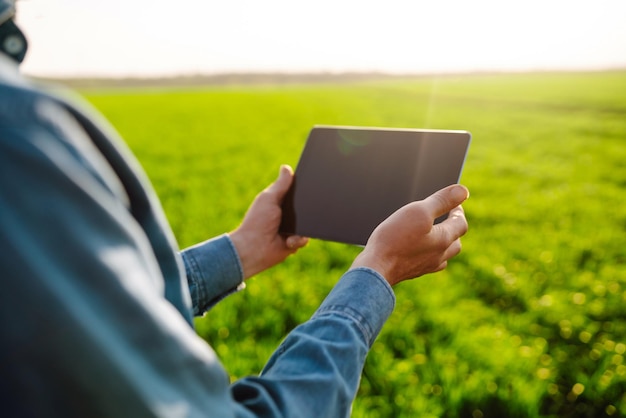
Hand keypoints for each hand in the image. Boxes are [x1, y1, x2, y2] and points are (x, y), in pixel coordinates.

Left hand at [228, 165, 308, 279]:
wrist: (253, 248)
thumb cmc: (257, 221)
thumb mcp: (269, 198)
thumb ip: (280, 185)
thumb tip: (287, 167)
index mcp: (280, 201)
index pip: (296, 191)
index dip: (304, 187)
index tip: (315, 182)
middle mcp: (287, 214)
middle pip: (306, 207)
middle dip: (310, 207)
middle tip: (316, 204)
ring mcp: (292, 228)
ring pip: (309, 223)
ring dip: (305, 225)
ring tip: (298, 227)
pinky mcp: (295, 241)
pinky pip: (306, 238)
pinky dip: (299, 239)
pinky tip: (289, 240)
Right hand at [351, 185, 468, 285]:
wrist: (375, 268)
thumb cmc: (394, 238)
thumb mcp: (418, 211)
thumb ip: (441, 201)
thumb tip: (463, 191)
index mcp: (443, 239)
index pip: (460, 223)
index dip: (458, 210)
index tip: (454, 203)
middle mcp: (439, 255)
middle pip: (456, 242)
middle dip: (454, 227)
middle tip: (448, 216)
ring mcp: (426, 266)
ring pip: (444, 255)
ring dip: (444, 242)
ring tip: (436, 233)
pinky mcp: (412, 272)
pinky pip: (429, 263)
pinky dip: (430, 253)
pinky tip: (420, 250)